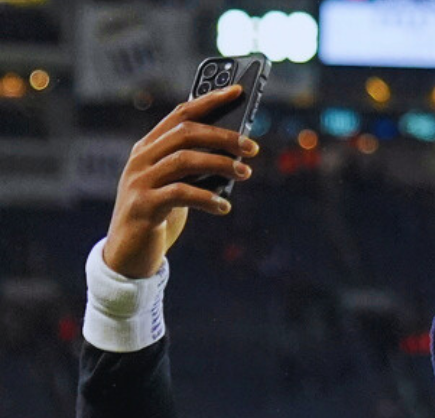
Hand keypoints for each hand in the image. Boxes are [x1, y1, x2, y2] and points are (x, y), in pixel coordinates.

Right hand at [103, 83, 257, 278]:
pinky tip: (224, 206)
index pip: (180, 114)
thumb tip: (236, 154)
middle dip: (222, 136)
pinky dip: (207, 198)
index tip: (238, 91)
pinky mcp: (143, 205)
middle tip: (252, 148)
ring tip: (245, 173)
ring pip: (184, 160)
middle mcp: (141, 159)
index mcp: (149, 147)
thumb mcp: (178, 185)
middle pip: (185, 134)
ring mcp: (139, 181)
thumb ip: (196, 168)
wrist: (128, 253)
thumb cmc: (160, 215)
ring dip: (219, 164)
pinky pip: (180, 194)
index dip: (209, 100)